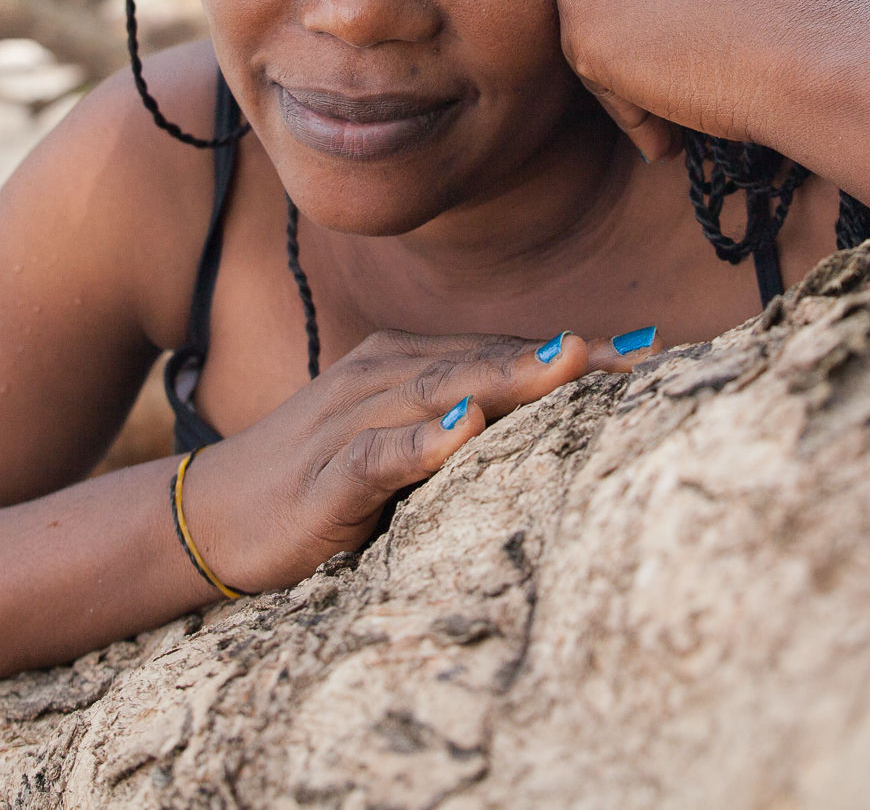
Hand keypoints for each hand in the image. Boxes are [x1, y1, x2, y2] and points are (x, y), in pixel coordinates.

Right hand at [177, 330, 641, 592]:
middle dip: (566, 359)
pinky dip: (420, 443)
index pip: (508, 353)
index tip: (655, 353)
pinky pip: (378, 453)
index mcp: (410, 364)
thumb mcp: (403, 446)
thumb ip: (470, 430)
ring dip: (509, 377)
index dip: (580, 355)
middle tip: (639, 355)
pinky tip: (462, 436)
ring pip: (444, 390)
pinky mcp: (327, 471)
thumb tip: (562, 427)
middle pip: (490, 360)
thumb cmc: (324, 481)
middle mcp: (387, 375)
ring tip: (572, 364)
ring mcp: (354, 417)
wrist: (214, 516)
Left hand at [557, 0, 866, 158]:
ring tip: (686, 101)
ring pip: (597, 13)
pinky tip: (669, 132)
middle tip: (692, 58)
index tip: (705, 14)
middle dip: (647, 11)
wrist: (811, 54)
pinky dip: (627, 105)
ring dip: (632, 59)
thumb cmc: (814, 2)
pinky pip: (591, 69)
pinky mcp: (581, 17)